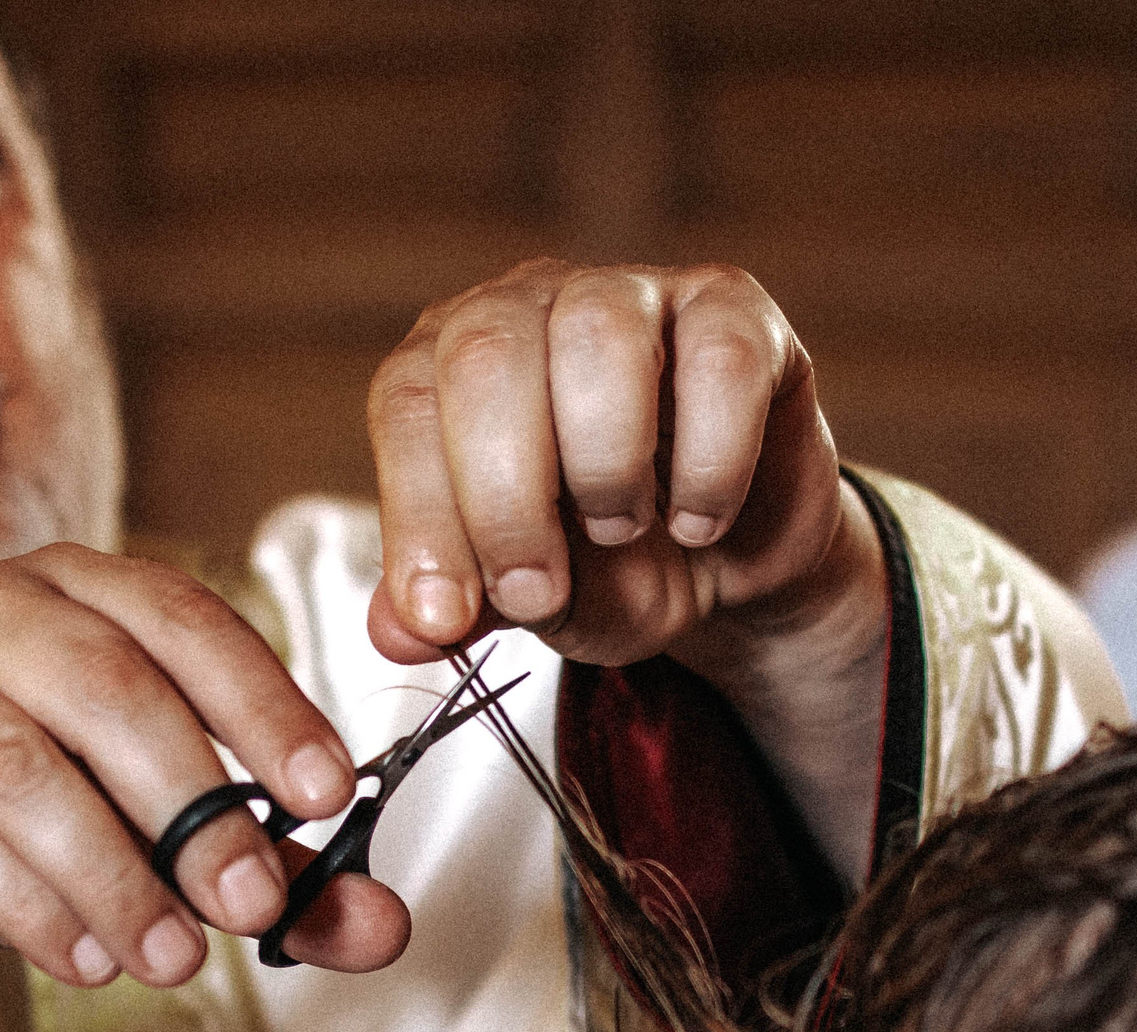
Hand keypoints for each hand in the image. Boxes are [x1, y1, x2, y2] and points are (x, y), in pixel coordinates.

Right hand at [0, 545, 411, 1031]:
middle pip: (106, 684)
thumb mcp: (163, 851)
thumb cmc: (23, 832)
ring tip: (173, 956)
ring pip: (21, 766)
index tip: (327, 790)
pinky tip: (86, 957)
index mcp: (76, 592)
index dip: (264, 702)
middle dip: (195, 804)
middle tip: (252, 899)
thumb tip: (380, 922)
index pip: (184, 619)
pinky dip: (32, 906)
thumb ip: (277, 879)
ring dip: (115, 874)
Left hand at [365, 260, 888, 876]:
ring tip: (624, 530)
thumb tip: (400, 631)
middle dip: (505, 496)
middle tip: (537, 590)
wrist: (735, 561)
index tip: (445, 616)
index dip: (419, 514)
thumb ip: (459, 610)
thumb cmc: (615, 563)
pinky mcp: (736, 311)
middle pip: (489, 354)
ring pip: (601, 333)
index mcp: (452, 363)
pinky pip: (722, 361)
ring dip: (607, 463)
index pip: (409, 403)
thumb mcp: (528, 602)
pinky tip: (700, 519)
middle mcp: (533, 305)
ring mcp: (637, 294)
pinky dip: (711, 463)